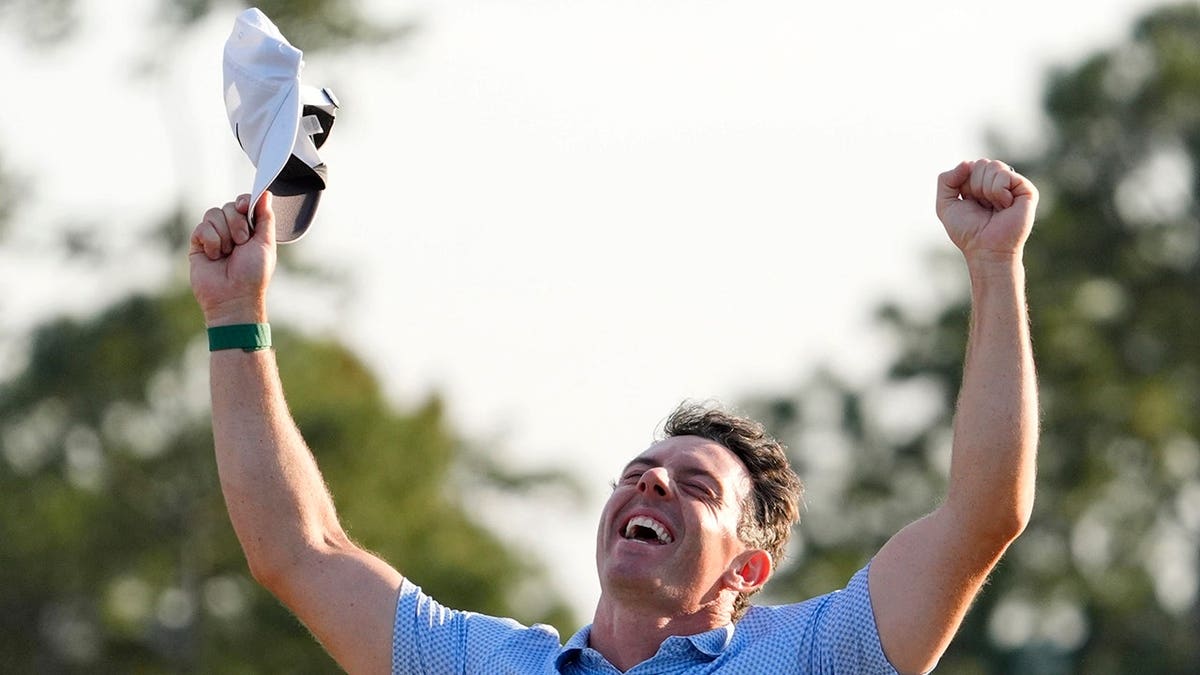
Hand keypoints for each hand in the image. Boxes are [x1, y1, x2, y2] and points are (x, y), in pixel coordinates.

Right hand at [189, 192, 276, 325]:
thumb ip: (265, 217)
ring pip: (213, 214)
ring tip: (227, 253)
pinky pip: (201, 227)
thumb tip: (266, 194)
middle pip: (230, 206)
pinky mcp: (198, 244)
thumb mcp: (266, 243)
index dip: (245, 201)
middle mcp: (232, 230)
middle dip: (237, 223)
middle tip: (241, 243)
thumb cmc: (253, 274)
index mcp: (250, 229)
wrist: (234, 297)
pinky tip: (215, 256)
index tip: (246, 207)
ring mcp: (214, 236)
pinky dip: (211, 241)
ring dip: (224, 234)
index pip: (245, 203)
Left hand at [936, 159, 1037, 263]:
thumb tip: (966, 163)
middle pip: (981, 163)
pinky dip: (998, 192)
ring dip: (986, 190)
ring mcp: (1013, 185)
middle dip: (975, 186)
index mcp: (981, 183)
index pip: (969, 166)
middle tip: (982, 206)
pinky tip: (1004, 206)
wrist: (985, 249)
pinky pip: (1006, 176)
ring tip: (993, 207)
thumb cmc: (967, 231)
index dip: (963, 185)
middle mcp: (998, 182)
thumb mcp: (945, 204)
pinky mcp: (1026, 190)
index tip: (969, 203)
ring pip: (993, 166)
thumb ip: (946, 180)